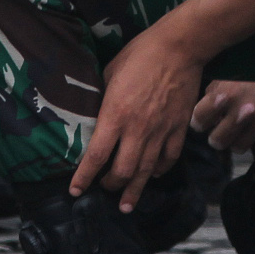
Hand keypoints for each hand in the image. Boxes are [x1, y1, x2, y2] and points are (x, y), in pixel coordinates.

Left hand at [71, 33, 203, 211]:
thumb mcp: (109, 73)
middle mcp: (137, 130)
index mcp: (115, 115)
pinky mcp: (179, 129)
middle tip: (103, 189)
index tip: (75, 191)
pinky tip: (152, 175)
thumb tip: (95, 114)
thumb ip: (102, 99)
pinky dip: (159, 171)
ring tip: (127, 205)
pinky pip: (168, 159)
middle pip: (121, 172)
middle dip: (110, 186)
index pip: (96, 156)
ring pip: (145, 171)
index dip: (84, 177)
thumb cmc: (139, 54)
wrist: (179, 48)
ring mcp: (161, 132)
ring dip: (134, 190)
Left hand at [191, 79, 254, 151]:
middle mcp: (239, 112)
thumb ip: (214, 92)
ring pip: (236, 147)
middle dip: (217, 137)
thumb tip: (203, 111)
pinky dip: (253, 139)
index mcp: (223, 95)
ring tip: (237, 132)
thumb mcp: (229, 75)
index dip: (199, 122)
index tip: (202, 122)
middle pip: (216, 141)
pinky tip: (254, 128)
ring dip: (235, 141)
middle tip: (219, 130)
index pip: (199, 120)